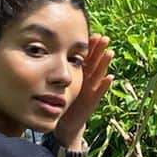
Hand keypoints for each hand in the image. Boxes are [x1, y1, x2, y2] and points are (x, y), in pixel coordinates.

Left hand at [55, 33, 113, 149]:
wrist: (66, 121)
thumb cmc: (62, 99)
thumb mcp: (60, 82)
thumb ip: (58, 69)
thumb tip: (46, 52)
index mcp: (79, 74)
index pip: (86, 57)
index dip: (91, 46)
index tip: (94, 34)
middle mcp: (87, 80)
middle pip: (95, 62)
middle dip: (100, 50)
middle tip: (104, 38)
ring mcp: (91, 90)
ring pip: (99, 74)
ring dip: (105, 64)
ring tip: (110, 53)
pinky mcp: (92, 101)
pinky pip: (99, 92)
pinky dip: (104, 85)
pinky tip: (110, 78)